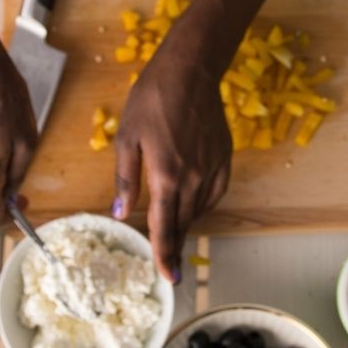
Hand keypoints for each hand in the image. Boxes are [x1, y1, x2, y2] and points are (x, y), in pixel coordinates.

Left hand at [112, 39, 231, 284]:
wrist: (191, 70)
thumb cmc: (152, 99)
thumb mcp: (127, 137)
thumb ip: (126, 179)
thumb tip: (122, 213)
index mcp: (166, 176)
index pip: (166, 227)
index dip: (165, 255)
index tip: (167, 277)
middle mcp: (193, 178)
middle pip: (184, 223)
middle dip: (175, 246)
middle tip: (169, 266)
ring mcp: (213, 168)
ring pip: (200, 210)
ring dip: (187, 223)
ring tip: (175, 231)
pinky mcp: (225, 157)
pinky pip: (215, 192)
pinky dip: (203, 204)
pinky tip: (193, 203)